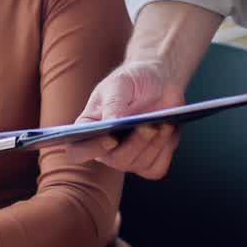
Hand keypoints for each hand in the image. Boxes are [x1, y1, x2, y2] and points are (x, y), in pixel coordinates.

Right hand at [63, 59, 187, 178]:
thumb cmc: (132, 81)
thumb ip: (113, 103)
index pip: (77, 150)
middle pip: (115, 160)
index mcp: (88, 130)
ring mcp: (128, 159)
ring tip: (163, 122)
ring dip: (154, 143)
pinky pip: (157, 165)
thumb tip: (111, 123)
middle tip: (148, 125)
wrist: (158, 83)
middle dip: (135, 143)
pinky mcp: (150, 164)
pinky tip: (169, 128)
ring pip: (139, 163)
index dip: (90, 149)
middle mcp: (105, 150)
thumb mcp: (119, 84)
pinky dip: (165, 148)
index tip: (109, 137)